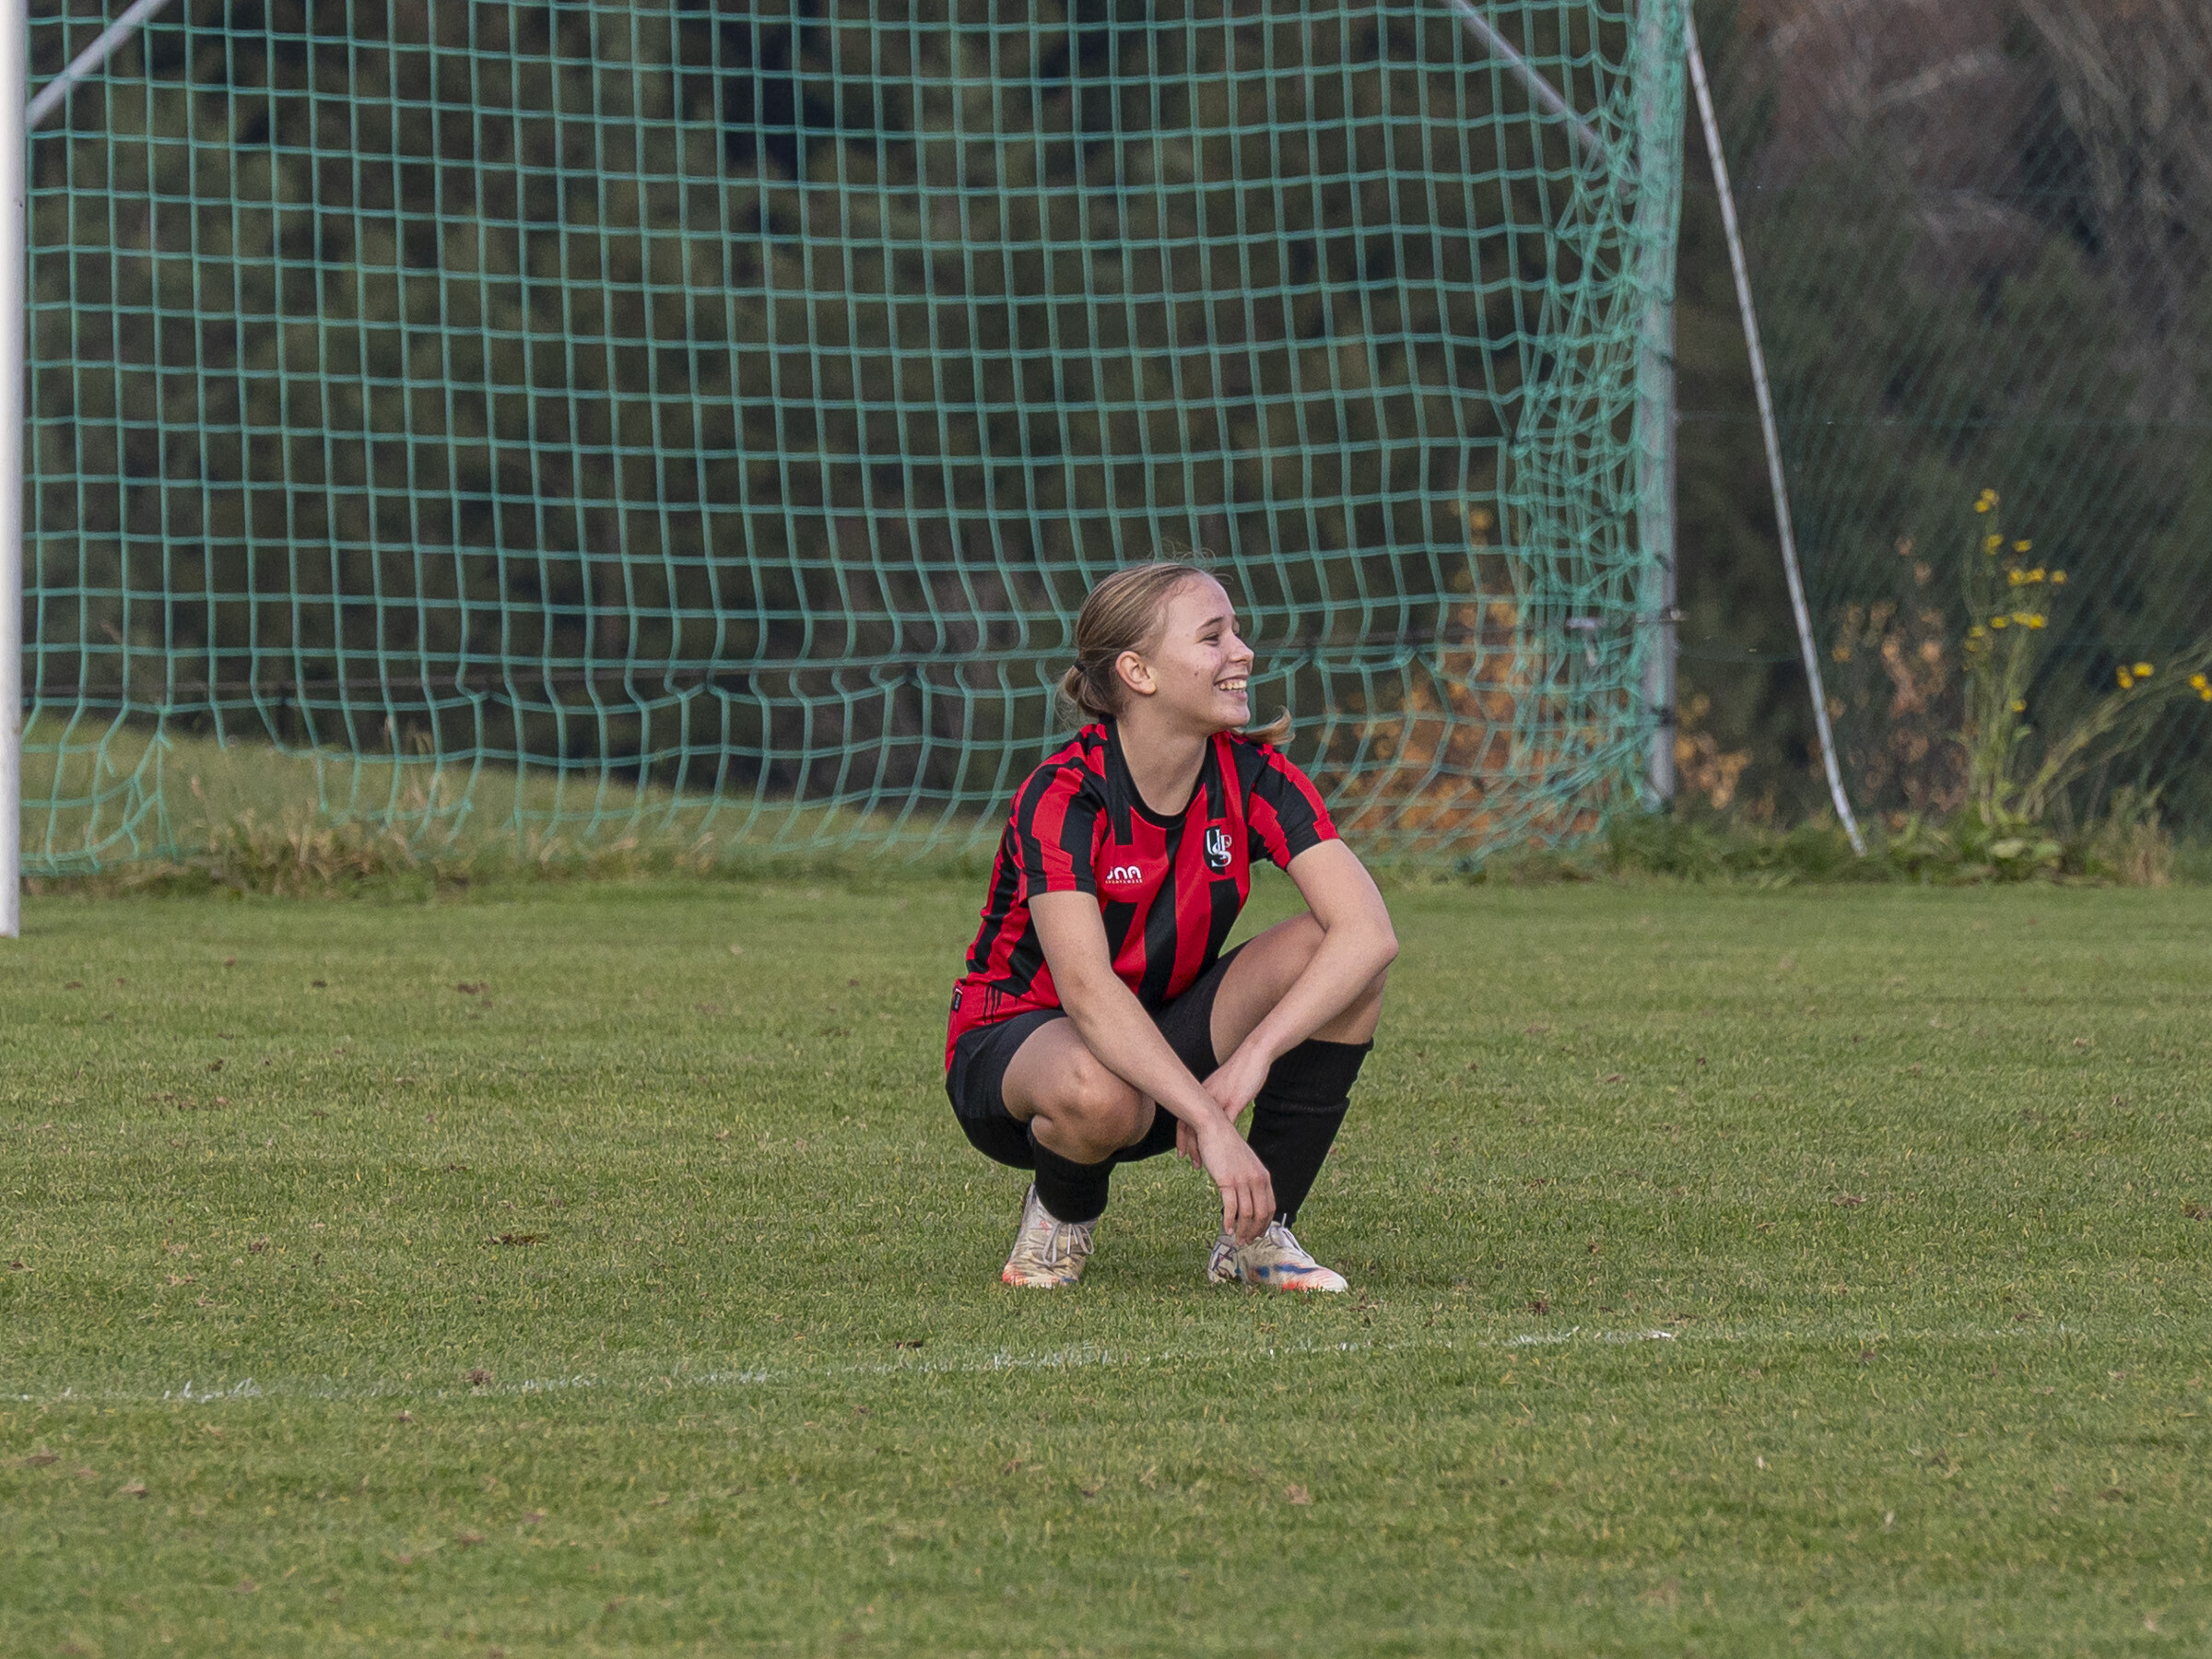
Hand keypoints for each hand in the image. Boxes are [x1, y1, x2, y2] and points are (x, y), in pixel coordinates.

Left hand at [1180, 1049, 1270, 1167]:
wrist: (1253, 1054)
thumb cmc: (1240, 1070)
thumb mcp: (1224, 1087)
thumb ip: (1218, 1101)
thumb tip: (1217, 1117)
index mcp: (1202, 1094)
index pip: (1183, 1118)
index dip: (1181, 1137)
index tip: (1182, 1152)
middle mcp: (1206, 1098)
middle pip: (1187, 1124)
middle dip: (1186, 1144)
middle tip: (1186, 1159)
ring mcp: (1219, 1100)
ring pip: (1203, 1127)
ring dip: (1200, 1146)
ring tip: (1199, 1162)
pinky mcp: (1234, 1102)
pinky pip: (1224, 1125)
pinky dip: (1220, 1140)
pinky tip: (1223, 1152)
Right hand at [1193, 1115, 1274, 1243]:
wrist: (1215, 1128)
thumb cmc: (1227, 1146)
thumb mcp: (1245, 1163)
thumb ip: (1249, 1179)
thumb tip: (1247, 1198)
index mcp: (1263, 1176)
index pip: (1270, 1207)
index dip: (1265, 1224)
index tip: (1258, 1233)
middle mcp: (1257, 1179)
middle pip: (1261, 1214)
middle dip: (1254, 1231)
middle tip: (1247, 1241)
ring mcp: (1243, 1180)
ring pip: (1247, 1214)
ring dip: (1243, 1231)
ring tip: (1237, 1239)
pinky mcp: (1227, 1181)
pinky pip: (1231, 1208)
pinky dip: (1229, 1222)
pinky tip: (1226, 1229)